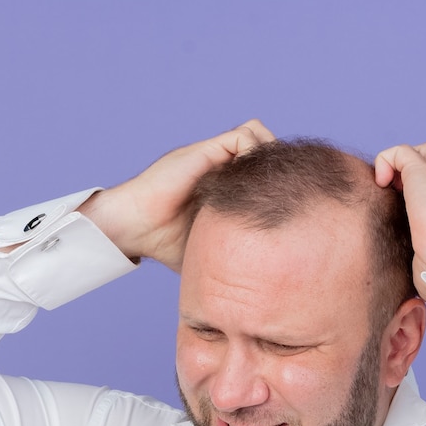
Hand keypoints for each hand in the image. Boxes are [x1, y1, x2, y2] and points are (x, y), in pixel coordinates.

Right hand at [80, 120, 275, 271]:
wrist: (136, 227)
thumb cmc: (164, 243)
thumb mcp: (209, 249)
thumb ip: (229, 258)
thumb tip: (251, 292)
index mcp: (222, 185)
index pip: (262, 168)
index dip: (278, 180)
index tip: (289, 205)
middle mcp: (220, 165)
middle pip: (266, 146)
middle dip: (280, 166)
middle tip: (287, 193)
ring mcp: (213, 156)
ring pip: (258, 134)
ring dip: (269, 154)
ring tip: (272, 184)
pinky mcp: (206, 151)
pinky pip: (243, 136)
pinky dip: (255, 151)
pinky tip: (254, 183)